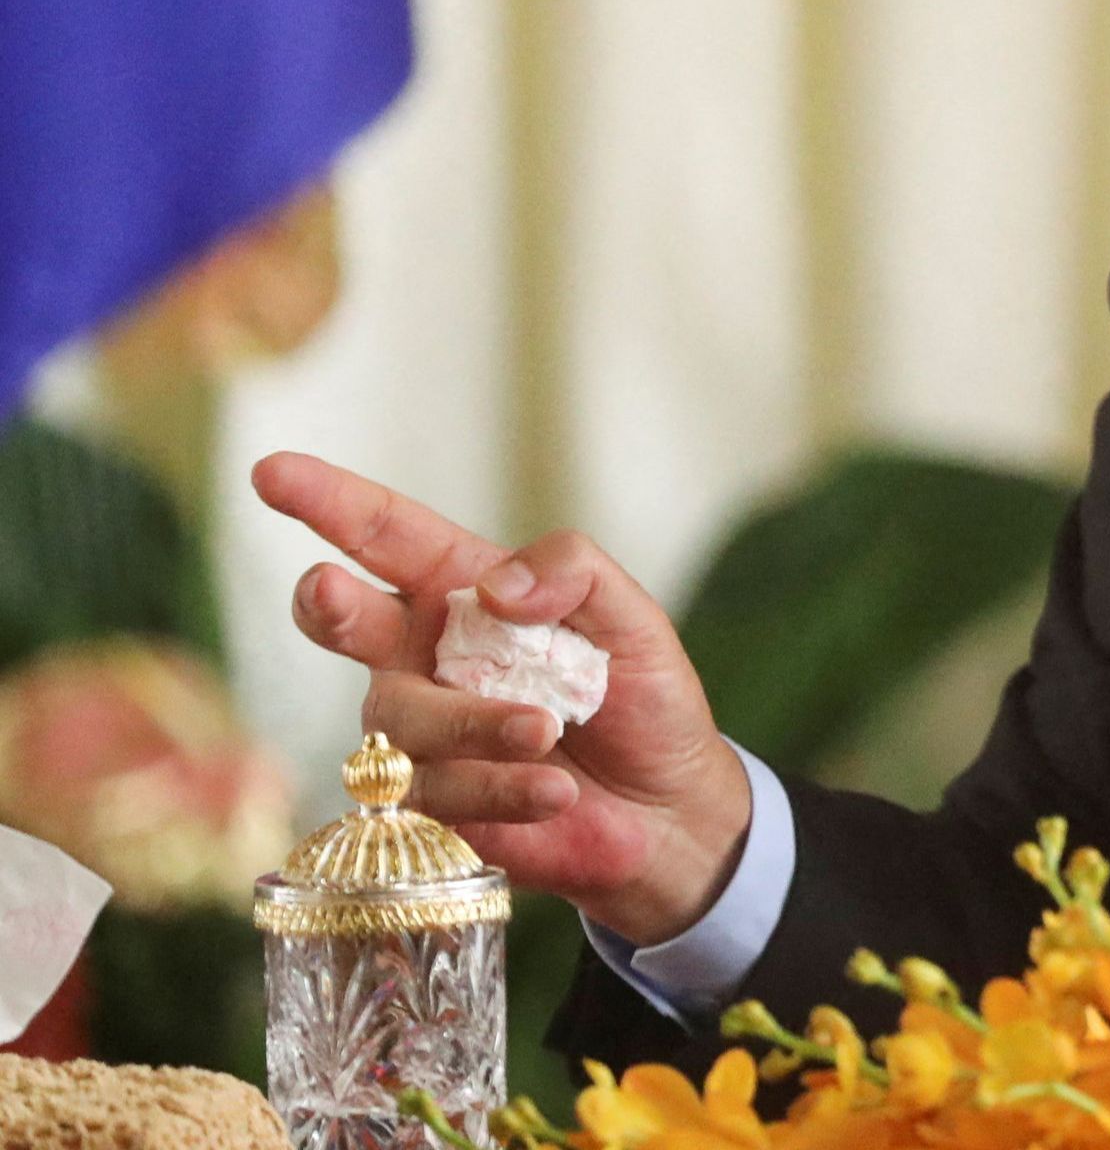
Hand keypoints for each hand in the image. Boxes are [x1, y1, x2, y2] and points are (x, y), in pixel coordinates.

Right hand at [253, 452, 753, 945]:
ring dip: (479, 721)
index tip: (271, 472)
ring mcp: (418, 732)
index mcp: (463, 592)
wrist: (667, 807)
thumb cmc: (639, 697)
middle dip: (330, 603)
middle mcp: (423, 655)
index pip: (387, 537)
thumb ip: (575, 572)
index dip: (327, 501)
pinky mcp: (427, 803)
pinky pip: (436, 791)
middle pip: (346, 620)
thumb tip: (495, 586)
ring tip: (550, 729)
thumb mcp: (631, 618)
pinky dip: (503, 786)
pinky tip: (555, 790)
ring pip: (404, 715)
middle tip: (330, 588)